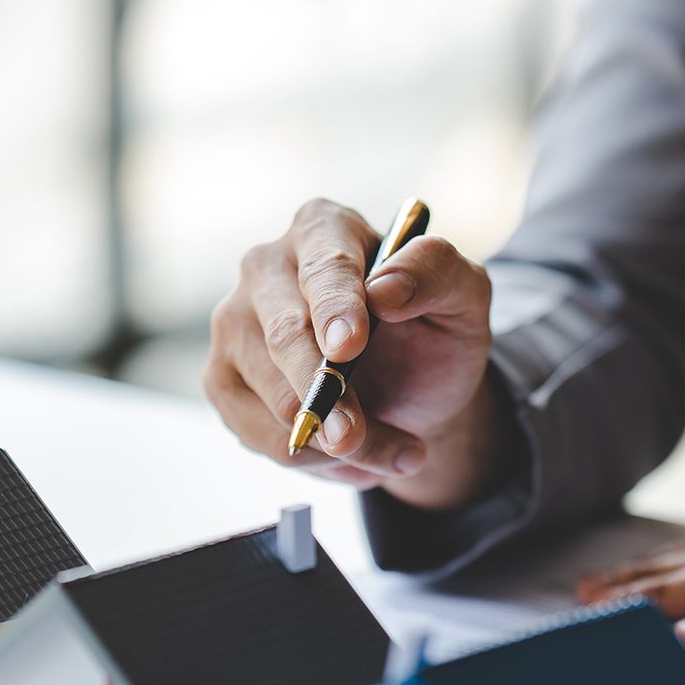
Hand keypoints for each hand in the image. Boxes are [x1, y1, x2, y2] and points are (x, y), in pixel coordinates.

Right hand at [203, 198, 502, 509]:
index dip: (336, 308)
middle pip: (284, 334)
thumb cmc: (432, 333)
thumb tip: (386, 289)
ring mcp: (234, 323)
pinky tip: (347, 453)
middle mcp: (266, 266)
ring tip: (390, 451)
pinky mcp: (221, 378)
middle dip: (323, 392)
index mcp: (324, 228)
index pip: (324, 268)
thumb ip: (436, 274)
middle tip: (354, 435)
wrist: (411, 394)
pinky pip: (255, 431)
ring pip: (272, 395)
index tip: (349, 348)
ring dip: (329, 440)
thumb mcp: (463, 297)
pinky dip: (308, 457)